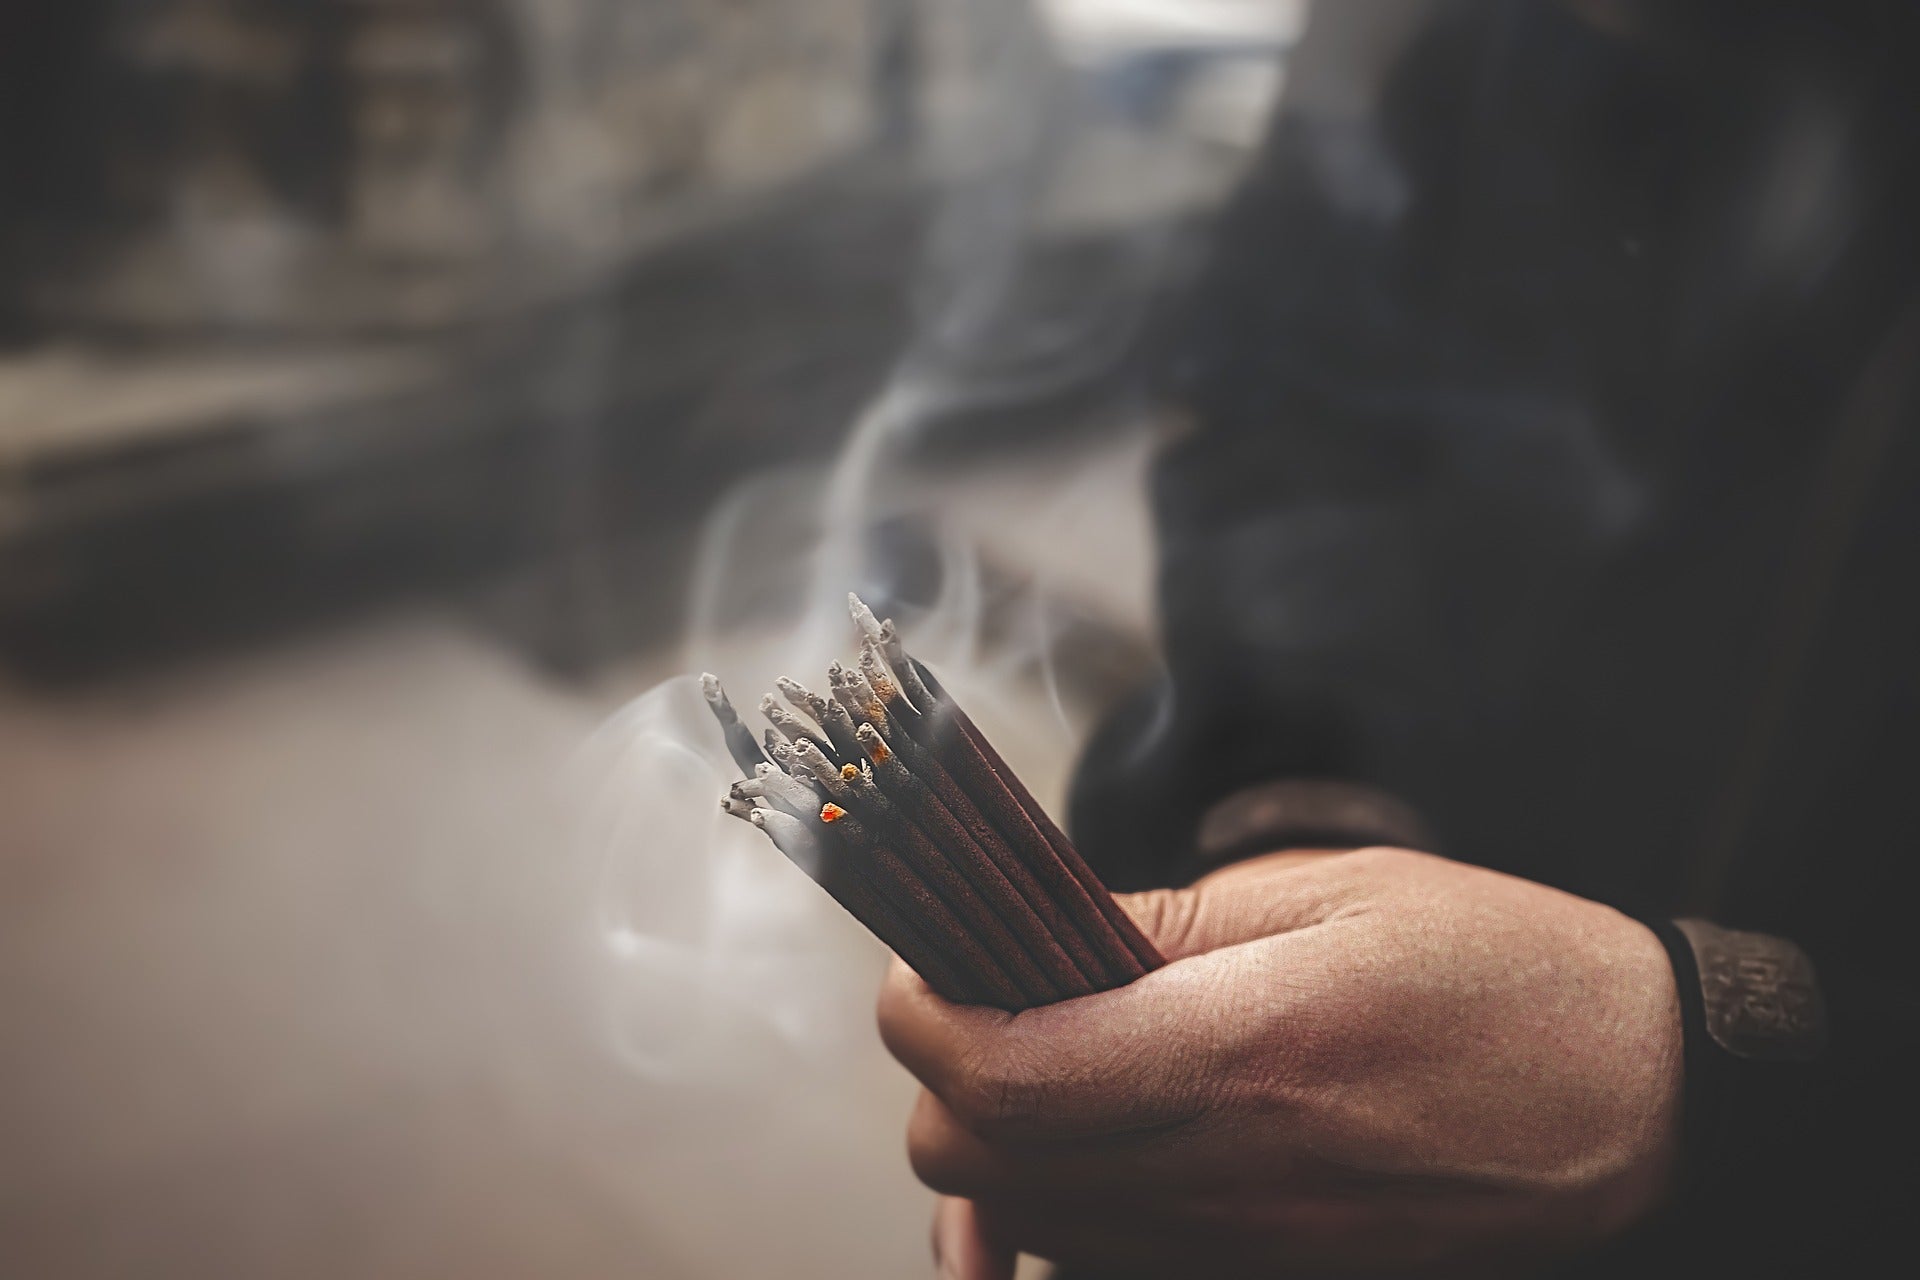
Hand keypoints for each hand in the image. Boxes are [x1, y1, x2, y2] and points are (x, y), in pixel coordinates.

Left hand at [878, 848, 1681, 1277]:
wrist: (1633, 1101)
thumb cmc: (1498, 973)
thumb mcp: (1330, 893)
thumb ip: (1164, 922)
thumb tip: (1037, 934)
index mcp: (1242, 1050)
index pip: (1000, 1074)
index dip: (923, 1017)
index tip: (924, 968)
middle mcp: (1228, 1172)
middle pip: (981, 1166)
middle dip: (945, 1081)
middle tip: (986, 1001)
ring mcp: (1247, 1247)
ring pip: (1031, 1226)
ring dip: (1003, 1141)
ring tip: (1049, 1058)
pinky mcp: (1270, 1279)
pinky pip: (1111, 1261)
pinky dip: (1070, 1202)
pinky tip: (1110, 1135)